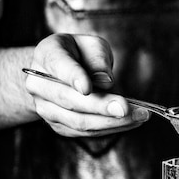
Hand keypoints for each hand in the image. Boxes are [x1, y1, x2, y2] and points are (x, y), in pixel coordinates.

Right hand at [25, 33, 149, 136]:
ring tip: (139, 116)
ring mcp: (46, 108)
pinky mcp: (60, 126)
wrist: (61, 73)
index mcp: (47, 55)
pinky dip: (110, 128)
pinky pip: (86, 132)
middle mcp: (39, 84)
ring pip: (79, 121)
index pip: (58, 66)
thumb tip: (106, 82)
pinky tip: (131, 122)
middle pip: (70, 100)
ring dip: (111, 122)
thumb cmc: (81, 55)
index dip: (72, 77)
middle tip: (126, 108)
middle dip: (100, 106)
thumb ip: (98, 59)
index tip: (87, 87)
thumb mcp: (92, 45)